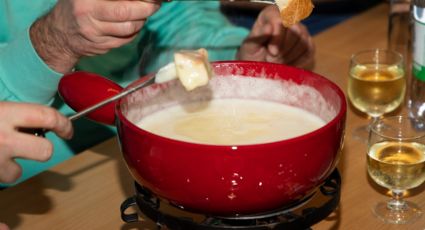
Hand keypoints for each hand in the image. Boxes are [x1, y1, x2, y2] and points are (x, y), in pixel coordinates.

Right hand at [0, 102, 72, 182]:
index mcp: (6, 112)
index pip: (48, 117)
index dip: (64, 125)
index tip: (67, 130)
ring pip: (22, 170)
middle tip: (35, 144)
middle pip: (45, 150)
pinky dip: (3, 172)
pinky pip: (8, 178)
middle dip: (42, 149)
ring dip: (15, 165)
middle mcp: (2, 135)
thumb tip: (44, 122)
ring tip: (2, 154)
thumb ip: (18, 114)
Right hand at [30, 0, 160, 72]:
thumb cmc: (78, 7)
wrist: (59, 34)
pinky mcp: (101, 46)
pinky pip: (126, 39)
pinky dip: (134, 32)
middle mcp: (87, 14)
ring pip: (129, 28)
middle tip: (154, 4)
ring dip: (141, 21)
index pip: (119, 1)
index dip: (139, 0)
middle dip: (145, 8)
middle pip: (125, 12)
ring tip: (142, 13)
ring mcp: (94, 33)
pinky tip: (131, 24)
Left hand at [236, 5, 314, 68]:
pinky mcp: (309, 45)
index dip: (278, 37)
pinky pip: (308, 52)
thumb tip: (269, 27)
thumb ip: (257, 37)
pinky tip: (286, 65)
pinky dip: (296, 62)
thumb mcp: (249, 47)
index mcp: (271, 14)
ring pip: (303, 42)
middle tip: (271, 59)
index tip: (271, 51)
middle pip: (295, 31)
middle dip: (283, 50)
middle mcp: (289, 19)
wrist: (261, 68)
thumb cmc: (253, 55)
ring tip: (276, 62)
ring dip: (288, 57)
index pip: (281, 19)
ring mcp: (301, 31)